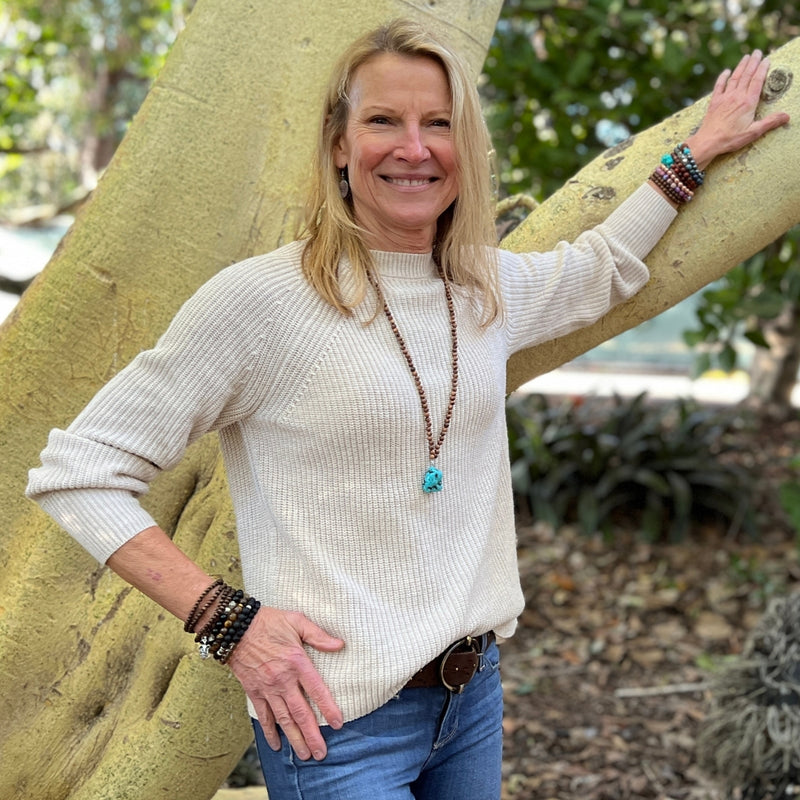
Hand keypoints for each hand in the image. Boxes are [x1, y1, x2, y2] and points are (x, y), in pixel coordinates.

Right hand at [226, 606, 344, 760]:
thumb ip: (318, 635)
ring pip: (283, 720)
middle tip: (321, 754)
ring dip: (295, 739)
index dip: (328, 708)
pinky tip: (277, 745)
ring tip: (305, 755)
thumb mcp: (297, 621)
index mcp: (297, 662)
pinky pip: (263, 716)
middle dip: (312, 735)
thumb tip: (340, 644)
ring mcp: (267, 688)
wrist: (236, 627)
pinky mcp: (254, 691)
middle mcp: (283, 680)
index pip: (317, 690)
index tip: (338, 724)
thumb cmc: (269, 621)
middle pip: (300, 713)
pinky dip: (270, 732)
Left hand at [686, 49, 789, 169]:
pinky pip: (719, 86)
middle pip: (747, 75)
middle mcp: (737, 96)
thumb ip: (770, 122)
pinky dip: (722, 77)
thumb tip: (786, 116)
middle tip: (758, 52)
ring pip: (735, 78)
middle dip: (753, 62)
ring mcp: (724, 98)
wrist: (708, 142)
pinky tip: (726, 71)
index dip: (763, 69)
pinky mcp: (714, 102)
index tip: (767, 59)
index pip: (758, 80)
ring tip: (746, 56)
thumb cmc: (730, 139)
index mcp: (748, 102)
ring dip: (741, 66)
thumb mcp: (753, 132)